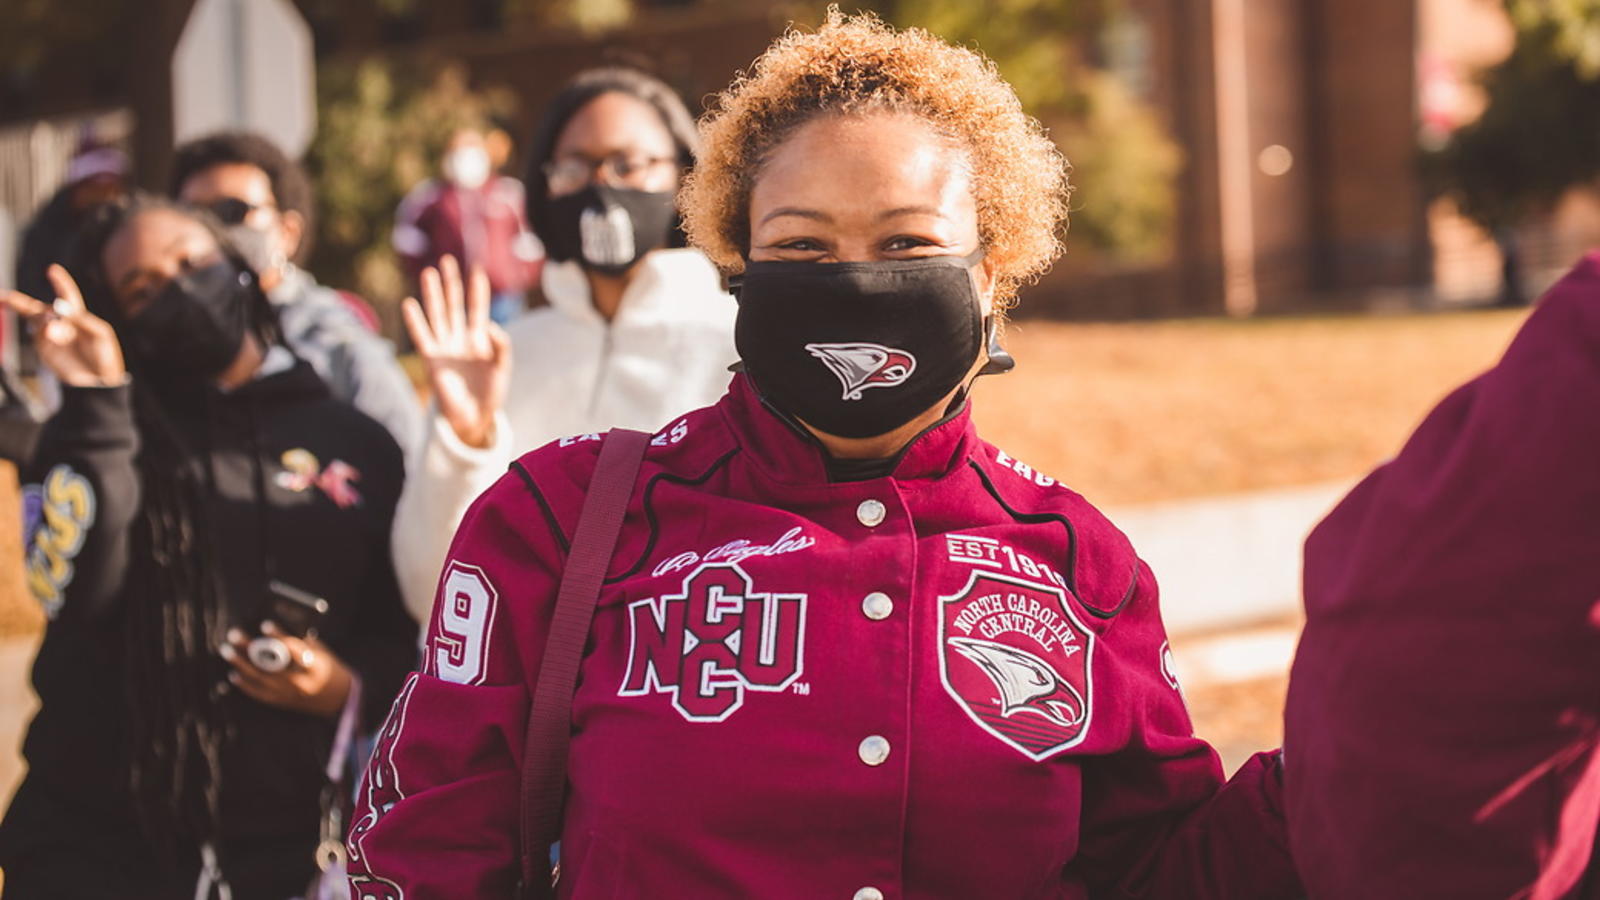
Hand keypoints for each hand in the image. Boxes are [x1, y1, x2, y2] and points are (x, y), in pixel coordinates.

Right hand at [0, 265, 125, 386]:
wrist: (97, 381)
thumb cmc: (104, 356)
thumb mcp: (100, 334)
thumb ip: (83, 320)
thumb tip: (59, 311)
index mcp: (78, 316)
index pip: (66, 295)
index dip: (60, 282)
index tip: (53, 269)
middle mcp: (61, 324)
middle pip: (37, 308)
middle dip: (18, 301)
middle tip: (4, 296)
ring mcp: (51, 336)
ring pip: (36, 320)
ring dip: (42, 318)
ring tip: (52, 323)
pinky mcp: (45, 349)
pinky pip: (39, 335)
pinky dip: (42, 330)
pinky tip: (50, 332)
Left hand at [221, 622, 353, 718]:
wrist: (338, 698)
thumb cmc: (329, 667)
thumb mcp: (322, 652)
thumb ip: (301, 643)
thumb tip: (274, 632)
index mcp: (315, 666)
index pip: (295, 649)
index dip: (279, 637)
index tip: (264, 624)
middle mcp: (301, 682)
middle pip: (270, 664)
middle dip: (251, 648)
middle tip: (234, 634)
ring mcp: (290, 694)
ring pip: (260, 679)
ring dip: (241, 664)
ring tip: (227, 650)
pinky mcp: (282, 703)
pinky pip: (259, 694)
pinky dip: (245, 684)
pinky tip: (233, 674)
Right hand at [402, 255, 510, 448]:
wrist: (474, 415)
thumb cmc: (490, 391)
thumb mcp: (502, 366)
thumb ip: (501, 345)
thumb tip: (490, 326)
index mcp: (479, 338)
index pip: (478, 307)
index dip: (478, 289)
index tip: (477, 267)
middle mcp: (460, 337)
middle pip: (455, 304)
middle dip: (452, 283)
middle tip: (447, 260)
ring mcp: (445, 347)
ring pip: (438, 315)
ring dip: (433, 295)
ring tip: (428, 273)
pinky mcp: (432, 360)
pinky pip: (422, 336)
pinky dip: (416, 321)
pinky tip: (410, 303)